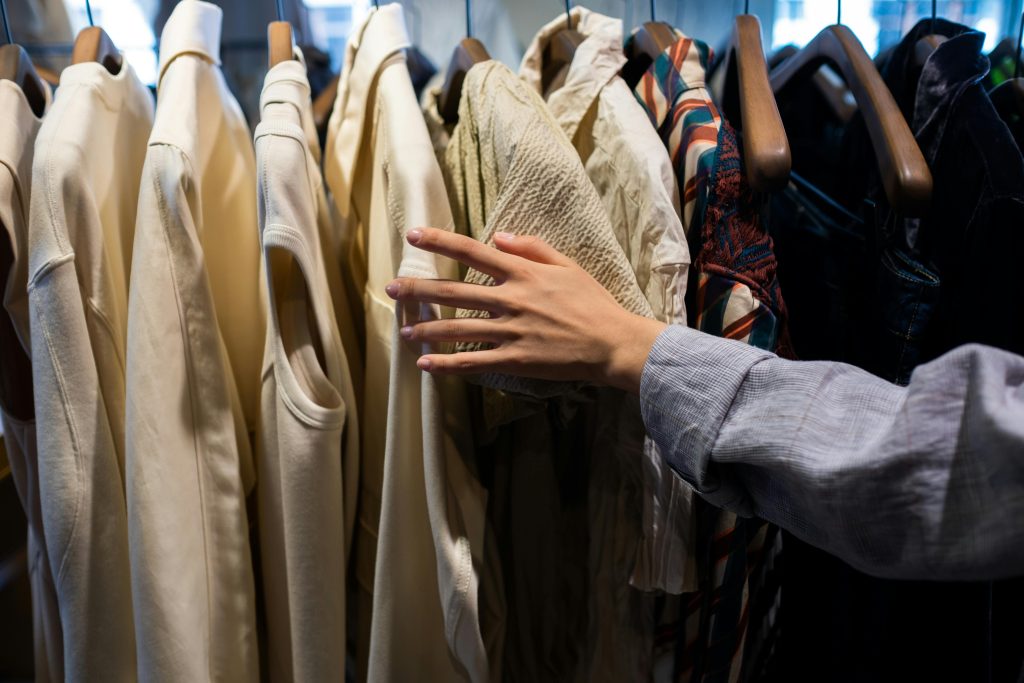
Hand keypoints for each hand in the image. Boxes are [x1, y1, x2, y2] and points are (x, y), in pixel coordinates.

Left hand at [384, 227, 666, 393]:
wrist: (613, 343)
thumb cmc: (594, 303)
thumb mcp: (568, 265)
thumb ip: (533, 248)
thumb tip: (500, 236)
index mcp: (522, 273)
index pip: (472, 251)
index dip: (440, 241)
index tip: (413, 235)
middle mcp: (511, 299)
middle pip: (454, 291)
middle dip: (419, 289)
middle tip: (391, 288)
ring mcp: (511, 331)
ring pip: (458, 329)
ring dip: (427, 329)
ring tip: (404, 329)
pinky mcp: (515, 359)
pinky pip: (473, 362)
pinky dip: (447, 363)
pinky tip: (425, 364)